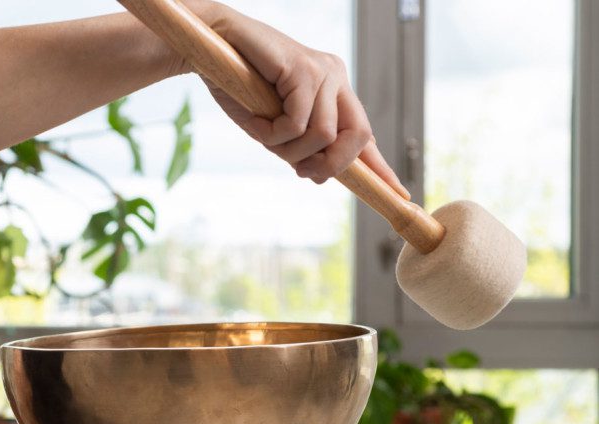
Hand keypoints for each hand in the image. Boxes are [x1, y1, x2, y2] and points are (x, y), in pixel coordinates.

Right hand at [178, 1, 407, 194]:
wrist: (212, 44)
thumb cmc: (238, 84)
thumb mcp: (272, 126)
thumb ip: (299, 145)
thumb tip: (319, 173)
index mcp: (332, 91)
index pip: (363, 133)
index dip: (379, 166)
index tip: (399, 191)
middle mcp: (335, 78)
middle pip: (358, 136)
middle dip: (333, 165)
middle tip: (301, 172)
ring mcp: (323, 71)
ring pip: (324, 136)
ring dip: (290, 150)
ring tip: (264, 135)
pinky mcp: (304, 68)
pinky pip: (298, 124)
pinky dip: (273, 134)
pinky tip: (258, 123)